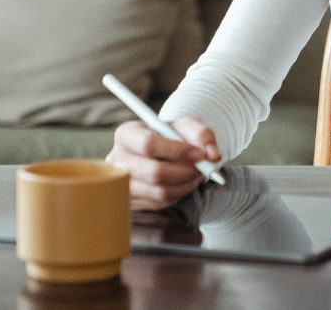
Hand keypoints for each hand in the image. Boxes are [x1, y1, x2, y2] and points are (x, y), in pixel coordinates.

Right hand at [106, 116, 221, 209]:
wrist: (164, 152)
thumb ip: (202, 135)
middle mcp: (117, 160)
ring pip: (159, 191)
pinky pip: (159, 203)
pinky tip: (183, 183)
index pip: (148, 144)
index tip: (199, 154)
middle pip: (154, 172)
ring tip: (196, 174)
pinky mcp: (129, 202)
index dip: (177, 151)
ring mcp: (120, 184)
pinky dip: (178, 194)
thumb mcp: (187, 126)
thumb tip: (212, 155)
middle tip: (202, 168)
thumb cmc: (172, 136)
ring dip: (185, 185)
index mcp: (127, 134)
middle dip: (186, 172)